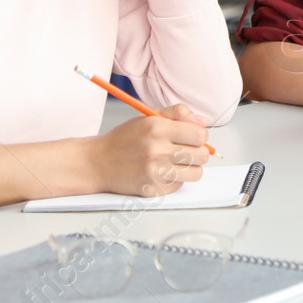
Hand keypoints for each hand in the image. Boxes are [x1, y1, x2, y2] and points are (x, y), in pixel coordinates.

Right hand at [91, 103, 210, 196]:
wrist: (98, 162)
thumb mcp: (149, 117)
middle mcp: (157, 150)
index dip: (200, 137)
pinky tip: (162, 172)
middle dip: (198, 152)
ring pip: (195, 173)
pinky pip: (179, 185)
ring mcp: (154, 172)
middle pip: (202, 155)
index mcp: (158, 128)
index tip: (192, 138)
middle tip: (186, 151)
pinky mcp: (152, 189)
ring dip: (190, 168)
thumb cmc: (124, 139)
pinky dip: (175, 180)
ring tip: (177, 162)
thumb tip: (204, 121)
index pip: (200, 135)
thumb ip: (177, 114)